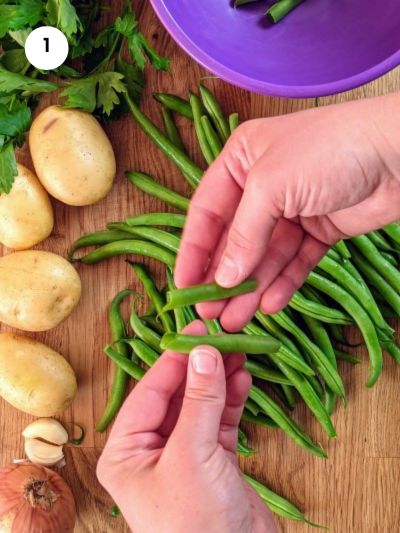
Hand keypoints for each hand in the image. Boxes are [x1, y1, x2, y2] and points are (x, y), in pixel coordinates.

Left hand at [97, 321, 275, 532]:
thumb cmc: (196, 524)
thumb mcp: (192, 455)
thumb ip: (199, 401)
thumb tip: (204, 351)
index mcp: (127, 451)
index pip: (150, 391)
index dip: (174, 358)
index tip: (197, 331)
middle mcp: (151, 450)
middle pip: (176, 395)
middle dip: (199, 367)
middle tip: (223, 336)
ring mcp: (184, 455)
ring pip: (200, 405)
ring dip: (219, 380)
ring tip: (239, 351)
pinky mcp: (212, 462)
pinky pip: (219, 421)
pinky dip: (231, 400)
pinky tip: (242, 378)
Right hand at [175, 92, 399, 330]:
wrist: (399, 152)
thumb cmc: (329, 150)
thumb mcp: (271, 186)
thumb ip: (244, 234)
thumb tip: (223, 277)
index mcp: (240, 161)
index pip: (206, 212)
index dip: (193, 250)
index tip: (182, 285)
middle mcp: (262, 186)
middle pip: (235, 239)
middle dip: (222, 276)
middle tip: (210, 311)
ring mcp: (292, 210)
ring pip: (264, 256)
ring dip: (250, 287)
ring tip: (236, 320)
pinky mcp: (320, 230)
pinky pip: (295, 262)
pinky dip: (284, 283)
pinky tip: (270, 305)